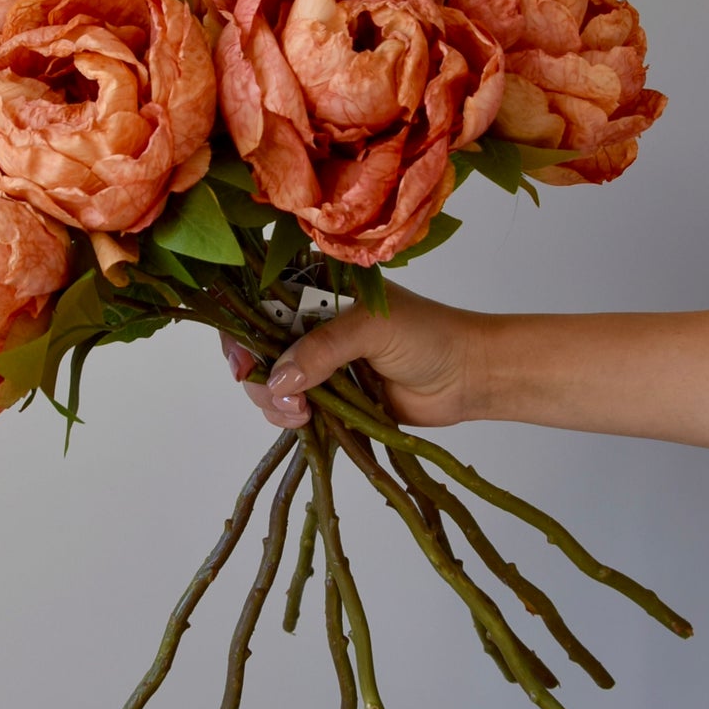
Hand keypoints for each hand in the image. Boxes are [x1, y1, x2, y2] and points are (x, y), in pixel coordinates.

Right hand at [219, 283, 485, 429]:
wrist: (467, 376)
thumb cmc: (428, 335)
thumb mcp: (372, 327)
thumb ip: (323, 348)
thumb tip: (278, 381)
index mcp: (318, 287)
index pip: (259, 300)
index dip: (242, 330)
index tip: (243, 364)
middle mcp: (310, 321)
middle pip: (255, 346)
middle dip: (258, 376)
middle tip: (283, 399)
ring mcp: (316, 360)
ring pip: (269, 382)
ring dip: (274, 402)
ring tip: (302, 414)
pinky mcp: (327, 396)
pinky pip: (290, 407)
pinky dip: (288, 418)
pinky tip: (305, 421)